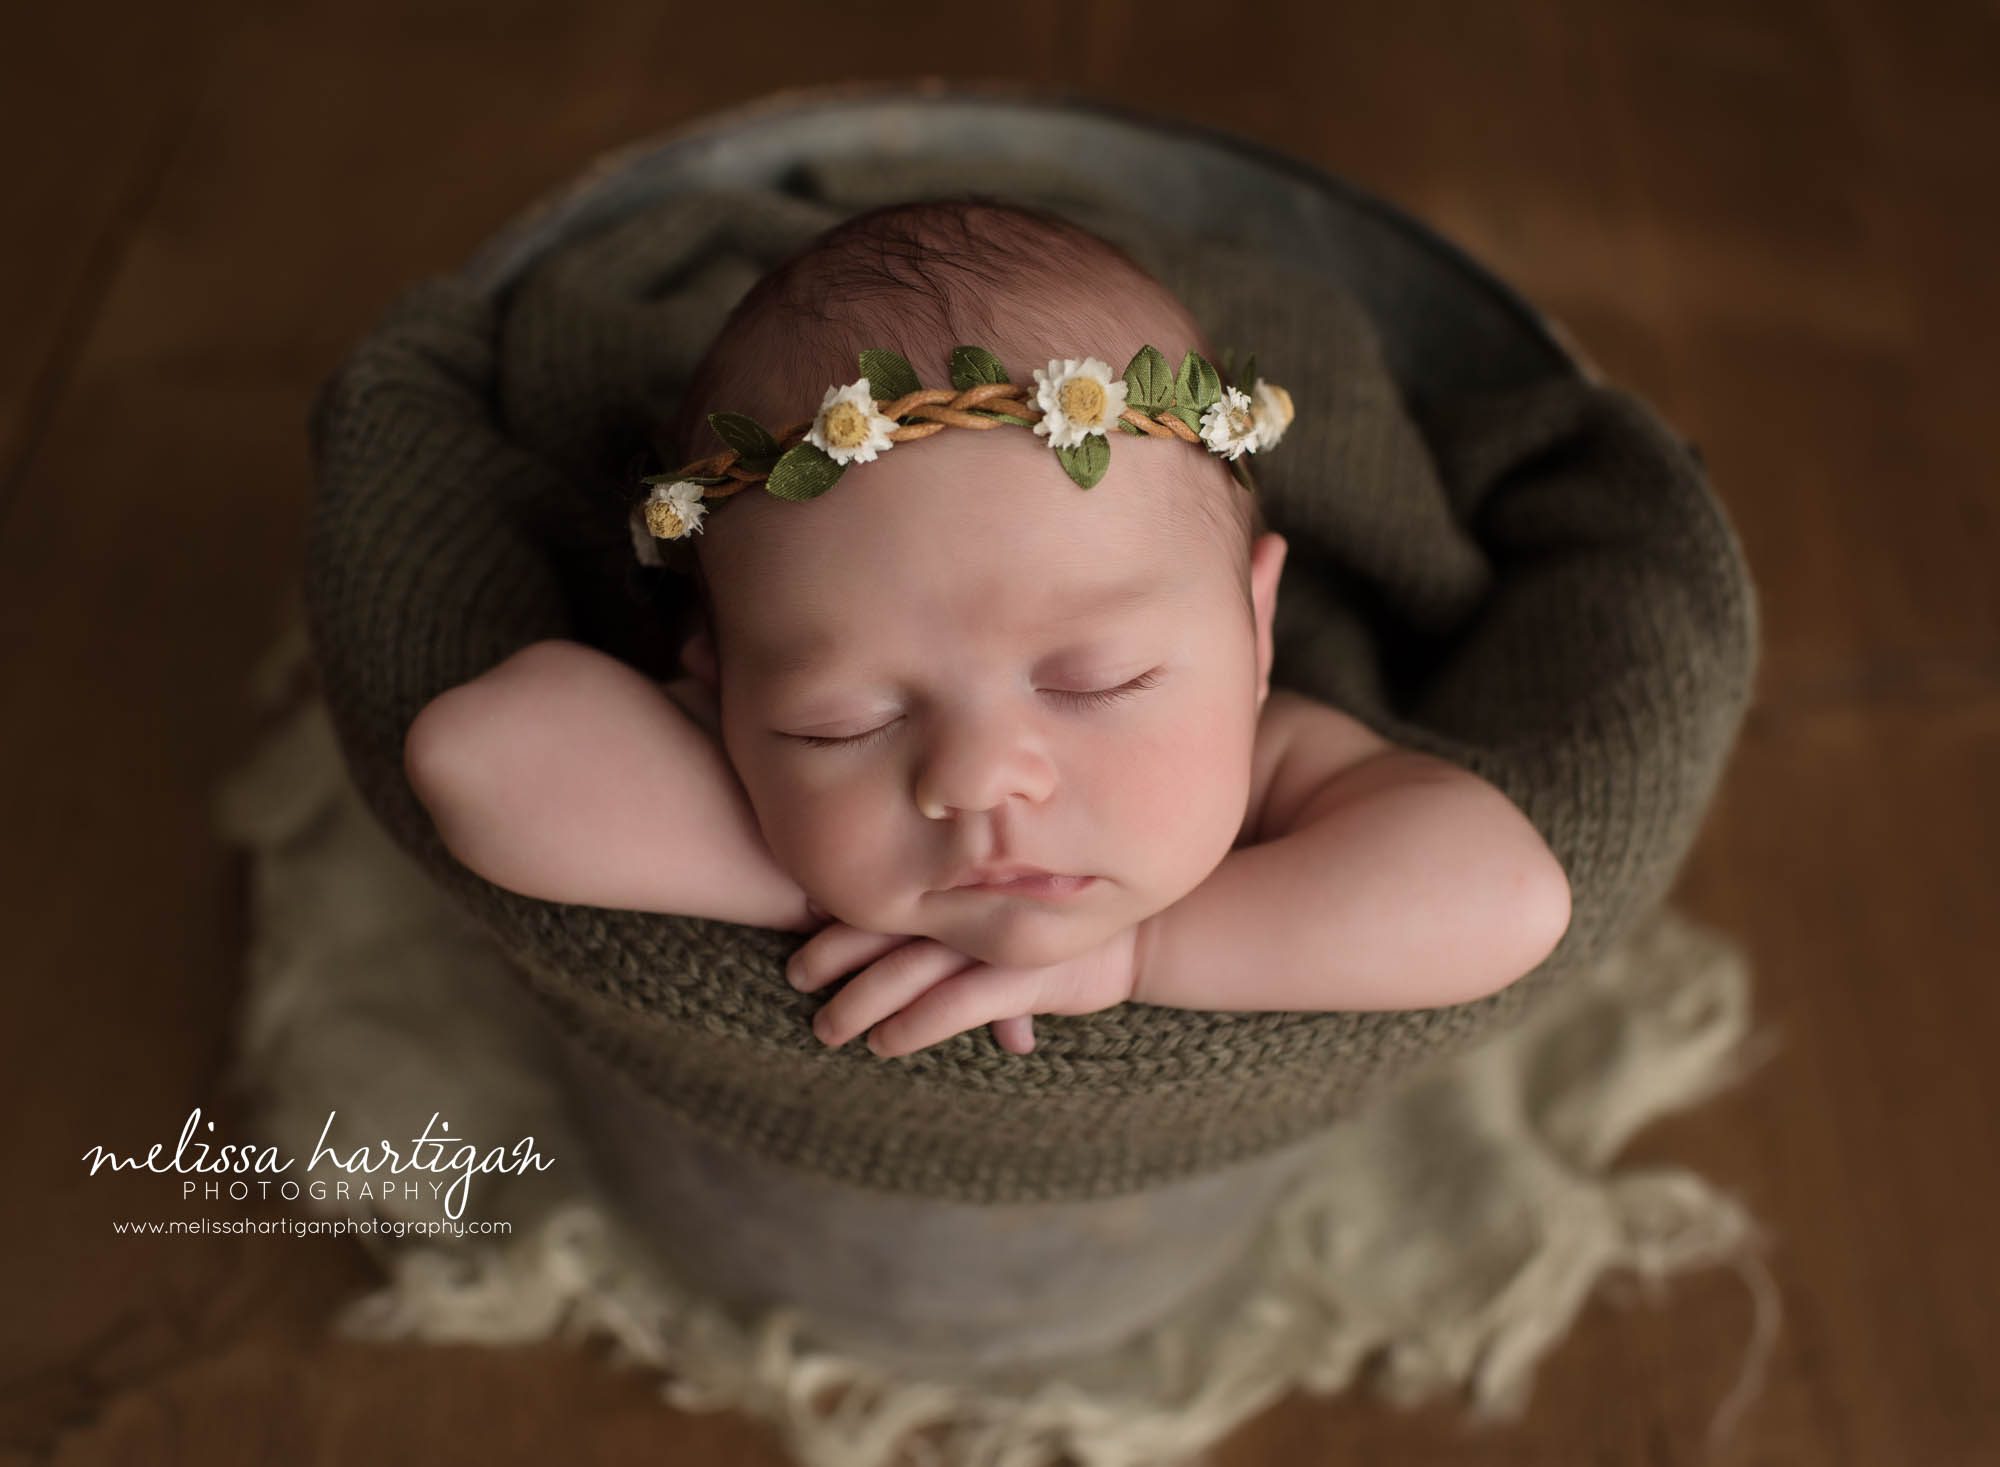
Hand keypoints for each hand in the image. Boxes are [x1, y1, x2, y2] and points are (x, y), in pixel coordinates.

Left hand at [786, 918, 1143, 1058]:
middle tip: (795, 978)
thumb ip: (967, 923)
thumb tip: (914, 934)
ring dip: (860, 1002)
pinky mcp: (1018, 975)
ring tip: (826, 1028)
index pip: (885, 896)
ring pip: (906, 971)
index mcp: (959, 887)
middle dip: (832, 956)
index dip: (840, 915)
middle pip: (881, 930)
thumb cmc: (1067, 920)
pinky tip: (885, 1044)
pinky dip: (914, 1025)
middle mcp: (967, 908)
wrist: (1139, 933)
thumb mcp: (1011, 913)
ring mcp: (990, 939)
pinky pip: (954, 1003)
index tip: (799, 932)